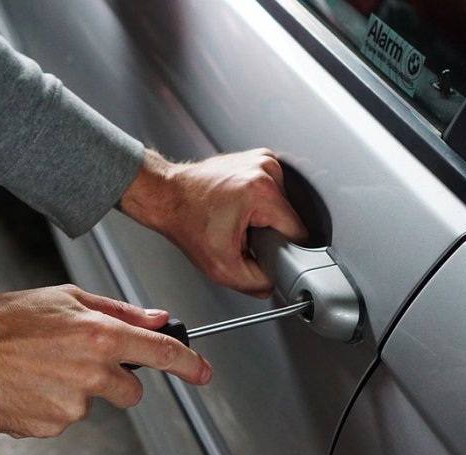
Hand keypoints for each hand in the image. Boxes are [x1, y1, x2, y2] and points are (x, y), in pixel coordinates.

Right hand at [0, 284, 211, 437]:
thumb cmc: (7, 320)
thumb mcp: (66, 298)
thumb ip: (119, 311)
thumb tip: (158, 319)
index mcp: (100, 336)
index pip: (161, 354)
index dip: (189, 365)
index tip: (203, 372)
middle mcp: (92, 373)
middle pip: (131, 392)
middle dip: (115, 381)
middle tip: (78, 362)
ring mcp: (72, 405)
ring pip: (92, 404)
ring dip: (75, 391)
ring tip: (39, 370)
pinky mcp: (50, 427)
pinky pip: (63, 420)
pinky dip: (49, 407)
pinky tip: (27, 387)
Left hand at [119, 148, 307, 297]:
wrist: (167, 196)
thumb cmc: (186, 222)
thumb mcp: (222, 268)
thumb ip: (257, 283)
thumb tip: (276, 282)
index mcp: (262, 191)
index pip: (298, 232)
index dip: (282, 249)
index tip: (261, 250)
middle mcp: (266, 169)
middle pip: (289, 219)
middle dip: (270, 233)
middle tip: (242, 235)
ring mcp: (263, 160)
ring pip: (283, 206)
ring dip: (265, 218)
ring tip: (238, 219)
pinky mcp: (258, 159)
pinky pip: (273, 193)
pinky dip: (260, 204)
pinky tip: (239, 208)